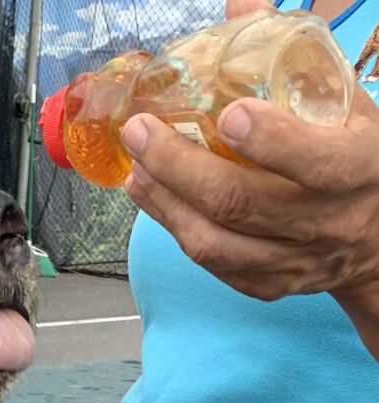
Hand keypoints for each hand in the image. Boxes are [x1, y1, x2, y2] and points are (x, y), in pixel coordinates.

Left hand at [120, 48, 378, 313]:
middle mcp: (322, 222)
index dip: (266, 141)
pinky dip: (177, 230)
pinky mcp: (267, 285)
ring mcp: (292, 261)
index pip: (310, 162)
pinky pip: (213, 265)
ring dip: (165, 205)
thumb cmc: (357, 157)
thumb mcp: (345, 104)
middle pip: (238, 203)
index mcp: (353, 169)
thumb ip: (295, 58)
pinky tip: (156, 201)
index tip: (228, 113)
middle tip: (140, 133)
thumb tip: (240, 7)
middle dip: (179, 167)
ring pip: (214, 243)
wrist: (378, 236)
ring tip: (136, 171)